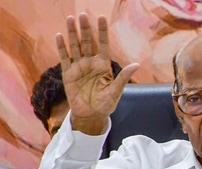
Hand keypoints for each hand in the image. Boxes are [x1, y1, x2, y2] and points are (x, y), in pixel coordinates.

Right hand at [56, 13, 138, 134]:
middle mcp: (91, 63)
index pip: (103, 44)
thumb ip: (123, 77)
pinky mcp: (68, 74)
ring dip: (73, 34)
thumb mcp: (116, 91)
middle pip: (87, 42)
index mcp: (103, 65)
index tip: (101, 17)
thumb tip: (136, 64)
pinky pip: (65, 58)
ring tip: (70, 19)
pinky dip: (62, 48)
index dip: (102, 31)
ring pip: (75, 47)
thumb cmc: (106, 104)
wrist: (91, 115)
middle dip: (85, 29)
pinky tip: (60, 36)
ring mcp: (79, 67)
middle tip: (83, 15)